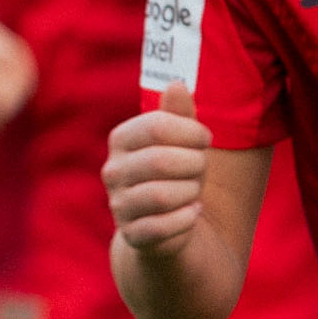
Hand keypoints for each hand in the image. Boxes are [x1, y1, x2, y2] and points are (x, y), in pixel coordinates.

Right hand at [103, 89, 212, 250]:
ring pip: (160, 195)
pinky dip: (186, 219)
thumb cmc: (176, 173)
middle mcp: (112, 171)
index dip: (191, 131)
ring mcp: (119, 205)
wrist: (166, 223)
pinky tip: (192, 213)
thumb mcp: (182, 140)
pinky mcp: (132, 235)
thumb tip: (176, 84)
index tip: (205, 139)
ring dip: (190, 192)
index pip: (155, 125)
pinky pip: (162, 227)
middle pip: (160, 160)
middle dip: (194, 164)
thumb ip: (179, 113)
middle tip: (200, 169)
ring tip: (193, 192)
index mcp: (121, 140)